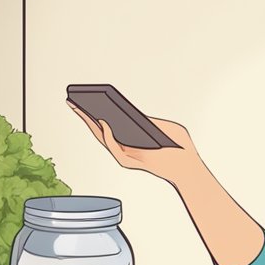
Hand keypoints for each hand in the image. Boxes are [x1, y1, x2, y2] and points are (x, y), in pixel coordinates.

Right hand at [68, 102, 204, 186]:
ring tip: (81, 109)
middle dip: (87, 116)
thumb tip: (128, 113)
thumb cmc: (181, 147)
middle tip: (73, 101)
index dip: (98, 111)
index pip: (112, 124)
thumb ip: (147, 121)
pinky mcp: (132, 163)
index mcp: (133, 138)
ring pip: (104, 140)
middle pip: (102, 130)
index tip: (87, 97)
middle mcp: (127, 147)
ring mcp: (128, 155)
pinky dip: (108, 136)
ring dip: (91, 125)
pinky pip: (115, 149)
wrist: (190, 167)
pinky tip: (104, 123)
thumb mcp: (165, 126)